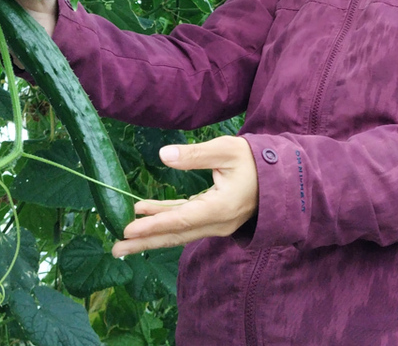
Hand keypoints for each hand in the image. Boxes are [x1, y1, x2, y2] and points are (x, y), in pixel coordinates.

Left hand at [112, 136, 257, 256]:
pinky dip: (167, 221)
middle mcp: (219, 222)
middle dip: (145, 242)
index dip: (154, 224)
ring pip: (180, 232)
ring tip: (125, 237)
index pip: (182, 219)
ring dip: (153, 234)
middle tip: (116, 248)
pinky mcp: (216, 218)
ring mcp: (218, 223)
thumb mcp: (226, 150)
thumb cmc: (255, 159)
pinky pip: (187, 223)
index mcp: (222, 207)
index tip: (129, 227)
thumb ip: (195, 154)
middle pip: (177, 235)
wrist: (281, 175)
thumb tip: (163, 155)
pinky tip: (147, 213)